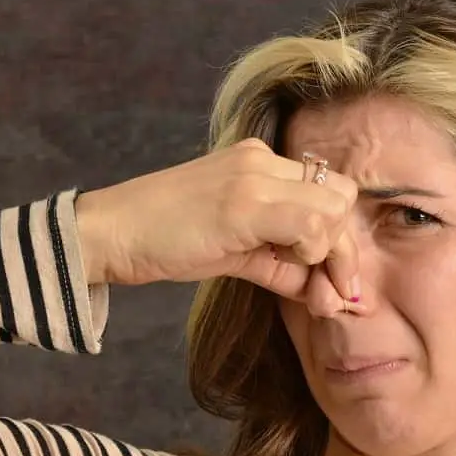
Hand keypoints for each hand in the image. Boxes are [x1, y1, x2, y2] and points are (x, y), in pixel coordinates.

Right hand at [74, 138, 361, 310]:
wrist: (110, 233)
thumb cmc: (165, 243)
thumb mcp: (235, 253)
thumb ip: (282, 266)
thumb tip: (325, 294)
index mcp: (261, 164)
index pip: (328, 191)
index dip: (340, 239)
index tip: (336, 283)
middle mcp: (263, 161)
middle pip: (340, 197)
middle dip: (345, 250)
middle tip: (333, 292)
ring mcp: (255, 176)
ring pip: (333, 208)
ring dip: (329, 254)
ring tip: (308, 286)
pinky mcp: (244, 201)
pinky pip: (309, 223)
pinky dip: (311, 254)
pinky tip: (288, 272)